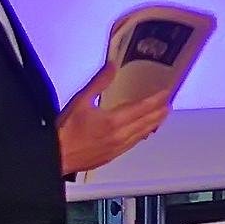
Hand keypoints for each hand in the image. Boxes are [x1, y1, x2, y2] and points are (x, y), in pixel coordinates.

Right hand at [56, 64, 170, 174]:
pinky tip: (143, 133)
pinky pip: (133, 144)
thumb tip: (112, 66)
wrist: (55, 157)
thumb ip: (99, 82)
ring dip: (154, 124)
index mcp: (113, 121)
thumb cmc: (64, 131)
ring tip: (161, 116)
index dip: (156, 100)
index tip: (166, 93)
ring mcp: (117, 148)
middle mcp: (120, 136)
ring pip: (142, 134)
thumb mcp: (80, 100)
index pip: (142, 108)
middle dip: (159, 112)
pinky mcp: (112, 156)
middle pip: (147, 122)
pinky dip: (142, 135)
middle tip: (169, 103)